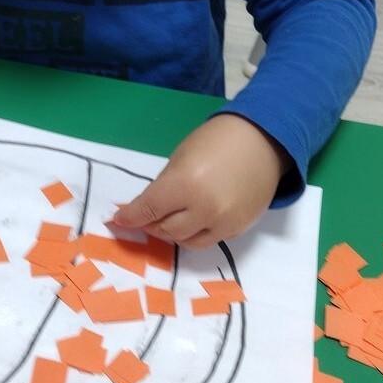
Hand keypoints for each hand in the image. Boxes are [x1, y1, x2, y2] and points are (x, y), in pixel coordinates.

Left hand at [110, 114, 291, 248]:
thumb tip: (148, 207)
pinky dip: (195, 233)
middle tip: (144, 218)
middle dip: (149, 225)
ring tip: (166, 222)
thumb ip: (164, 186)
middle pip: (165, 230)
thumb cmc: (217, 141)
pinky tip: (192, 221)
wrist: (264, 141)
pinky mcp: (238, 229)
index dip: (129, 217)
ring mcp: (223, 223)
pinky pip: (208, 239)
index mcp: (184, 185)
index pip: (148, 210)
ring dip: (171, 234)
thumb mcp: (181, 157)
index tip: (118, 220)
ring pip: (186, 241)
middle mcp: (204, 210)